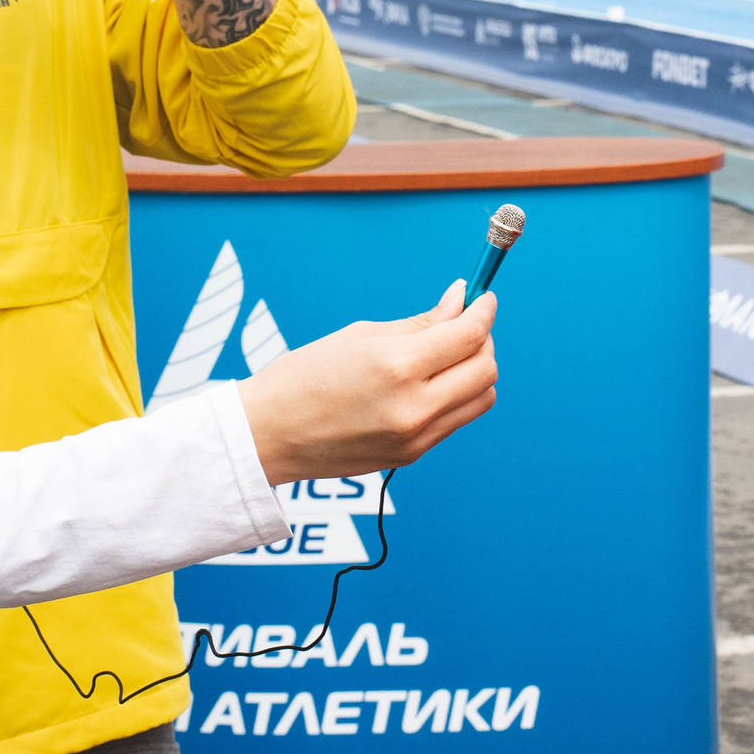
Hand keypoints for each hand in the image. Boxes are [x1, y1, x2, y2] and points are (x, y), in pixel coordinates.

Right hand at [238, 282, 498, 485]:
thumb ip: (420, 323)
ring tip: (447, 354)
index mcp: (397, 367)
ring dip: (475, 371)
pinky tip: (430, 382)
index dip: (483, 311)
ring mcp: (416, 438)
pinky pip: (456, 420)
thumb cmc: (302, 377)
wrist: (267, 436)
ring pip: (481, 399)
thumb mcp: (360, 336)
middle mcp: (414, 407)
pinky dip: (456, 395)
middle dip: (483, 340)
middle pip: (485, 369)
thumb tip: (459, 302)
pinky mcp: (412, 456)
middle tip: (463, 323)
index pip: (468, 335)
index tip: (482, 297)